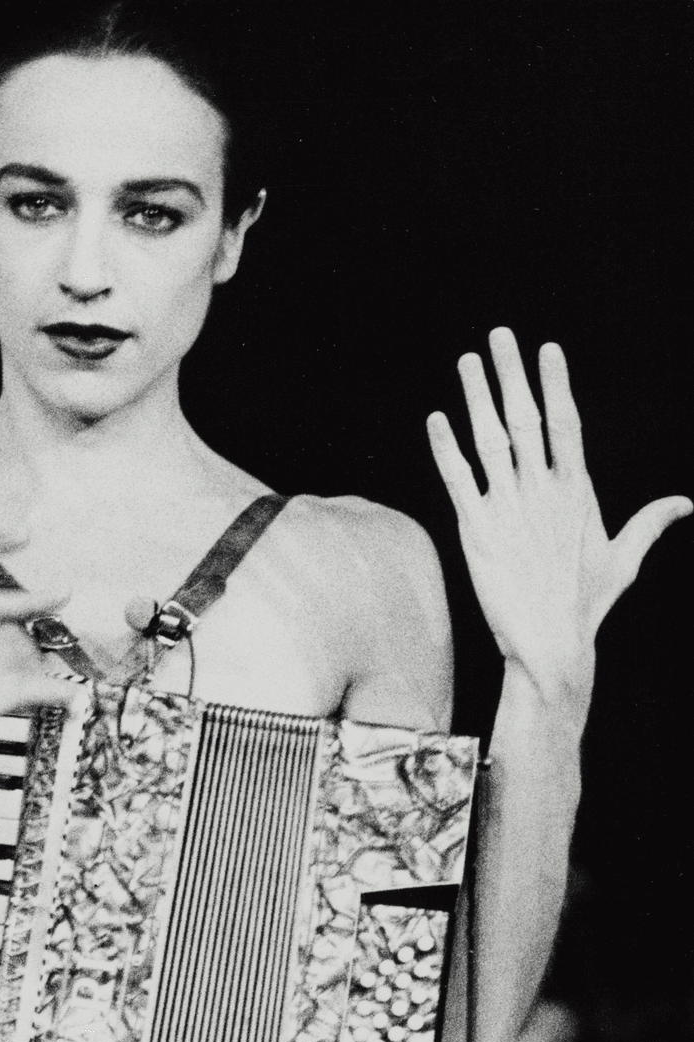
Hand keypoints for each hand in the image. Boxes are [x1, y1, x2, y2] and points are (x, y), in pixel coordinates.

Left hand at [427, 327, 689, 707]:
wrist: (550, 644)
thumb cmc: (586, 604)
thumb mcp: (624, 558)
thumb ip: (650, 522)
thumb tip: (687, 504)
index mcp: (577, 491)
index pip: (566, 423)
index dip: (555, 383)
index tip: (547, 348)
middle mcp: (543, 491)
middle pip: (526, 418)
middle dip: (512, 373)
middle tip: (500, 334)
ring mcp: (508, 508)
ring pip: (490, 439)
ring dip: (477, 397)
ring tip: (467, 360)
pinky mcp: (476, 530)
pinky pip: (459, 479)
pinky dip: (446, 448)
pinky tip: (436, 419)